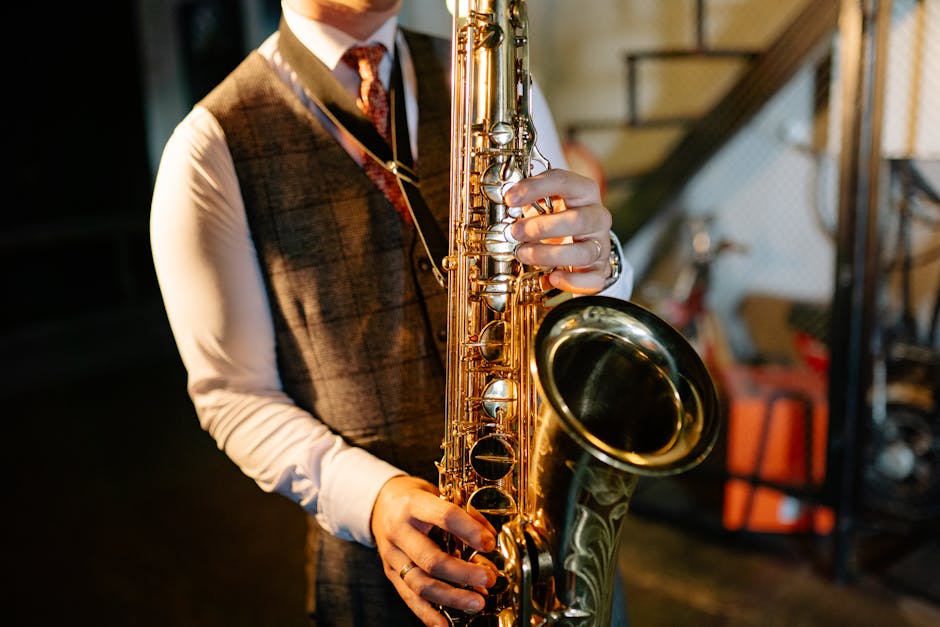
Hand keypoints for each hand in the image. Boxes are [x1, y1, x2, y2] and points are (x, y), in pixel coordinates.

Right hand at [371, 475, 497, 626]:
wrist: (382, 503)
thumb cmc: (417, 499)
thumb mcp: (437, 494)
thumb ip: (462, 513)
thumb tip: (489, 538)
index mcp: (413, 504)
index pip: (444, 516)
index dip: (470, 531)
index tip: (490, 543)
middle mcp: (398, 530)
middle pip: (431, 558)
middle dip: (463, 573)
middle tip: (488, 578)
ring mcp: (391, 555)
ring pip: (420, 583)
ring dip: (452, 597)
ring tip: (477, 602)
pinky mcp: (390, 573)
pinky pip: (409, 598)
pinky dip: (428, 614)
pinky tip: (446, 624)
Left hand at [503, 168, 612, 293]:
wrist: (581, 241)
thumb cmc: (559, 217)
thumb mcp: (545, 201)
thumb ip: (529, 198)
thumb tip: (506, 200)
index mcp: (584, 192)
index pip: (563, 181)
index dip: (534, 188)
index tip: (510, 199)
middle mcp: (597, 217)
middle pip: (578, 220)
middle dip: (541, 227)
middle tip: (515, 232)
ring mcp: (600, 244)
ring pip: (583, 252)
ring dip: (548, 254)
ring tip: (523, 254)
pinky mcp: (600, 269)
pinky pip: (592, 279)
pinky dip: (571, 281)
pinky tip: (552, 277)